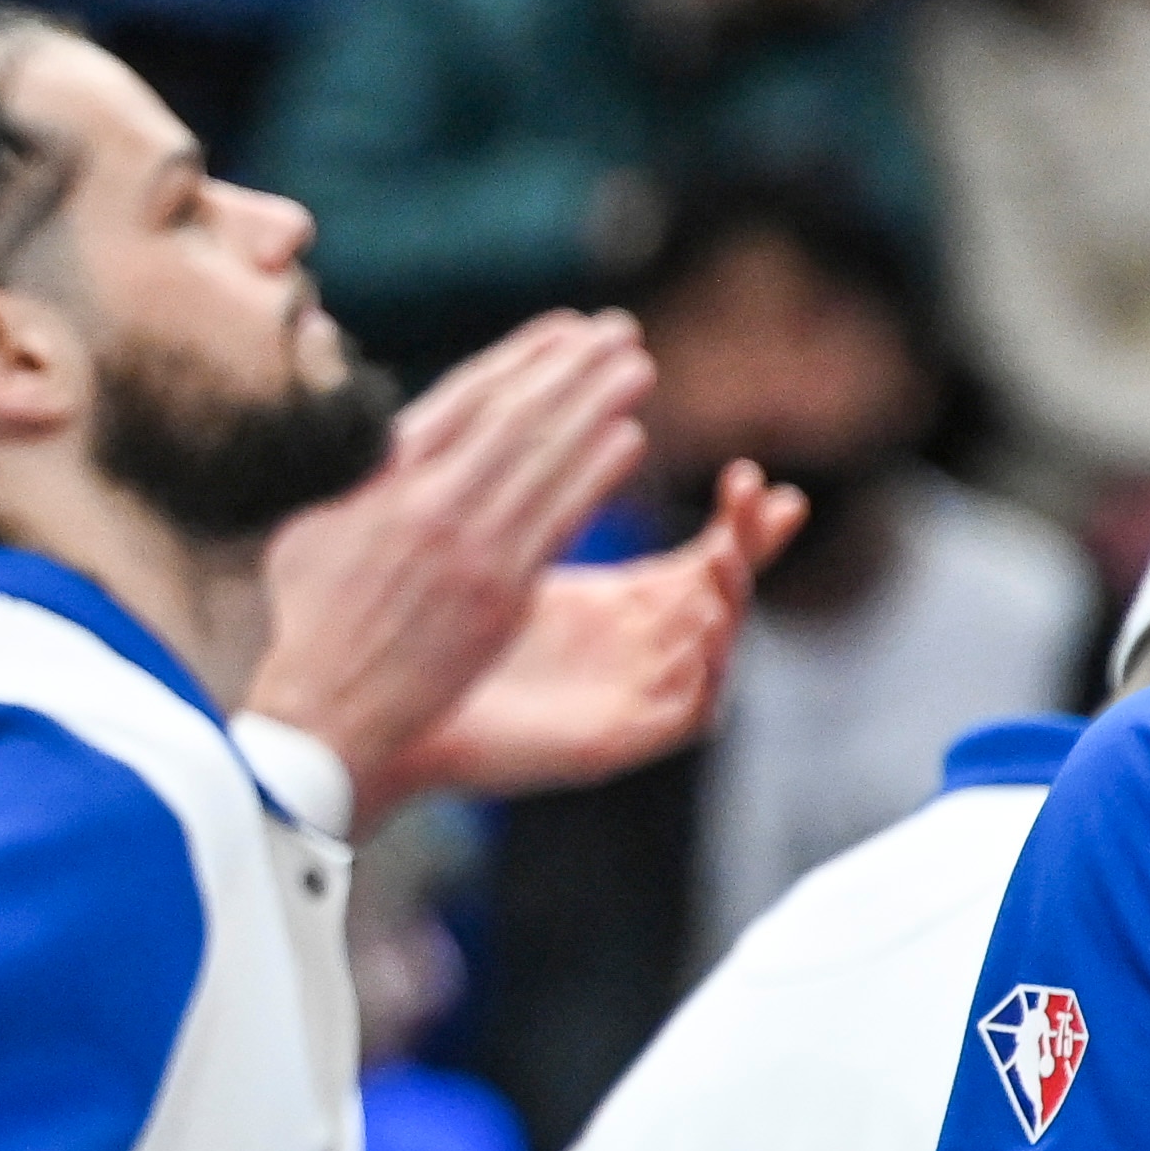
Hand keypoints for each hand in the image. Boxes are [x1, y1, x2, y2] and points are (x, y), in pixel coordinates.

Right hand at [248, 311, 653, 807]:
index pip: (464, 397)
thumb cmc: (311, 621)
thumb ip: (356, 473)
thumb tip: (385, 427)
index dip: (521, 356)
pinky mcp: (501, 594)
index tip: (562, 330)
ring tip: (634, 369)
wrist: (326, 712)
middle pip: (516, 415)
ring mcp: (468, 547)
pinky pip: (561, 517)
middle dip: (572, 367)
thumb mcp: (308, 527)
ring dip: (598, 405)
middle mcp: (426, 502)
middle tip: (616, 333)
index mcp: (379, 480)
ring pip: (547, 457)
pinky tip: (627, 440)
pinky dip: (596, 472)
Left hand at [400, 461, 803, 799]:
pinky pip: (690, 712)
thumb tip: (563, 412)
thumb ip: (548, 496)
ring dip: (728, 600)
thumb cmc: (437, 630)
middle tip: (763, 498)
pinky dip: (705, 672)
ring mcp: (635, 693)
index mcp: (626, 605)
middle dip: (749, 547)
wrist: (386, 712)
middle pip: (725, 594)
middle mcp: (643, 647)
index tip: (749, 473)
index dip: (737, 521)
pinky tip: (699, 629)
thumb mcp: (507, 549)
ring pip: (717, 649)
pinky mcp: (619, 738)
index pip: (706, 555)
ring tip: (720, 558)